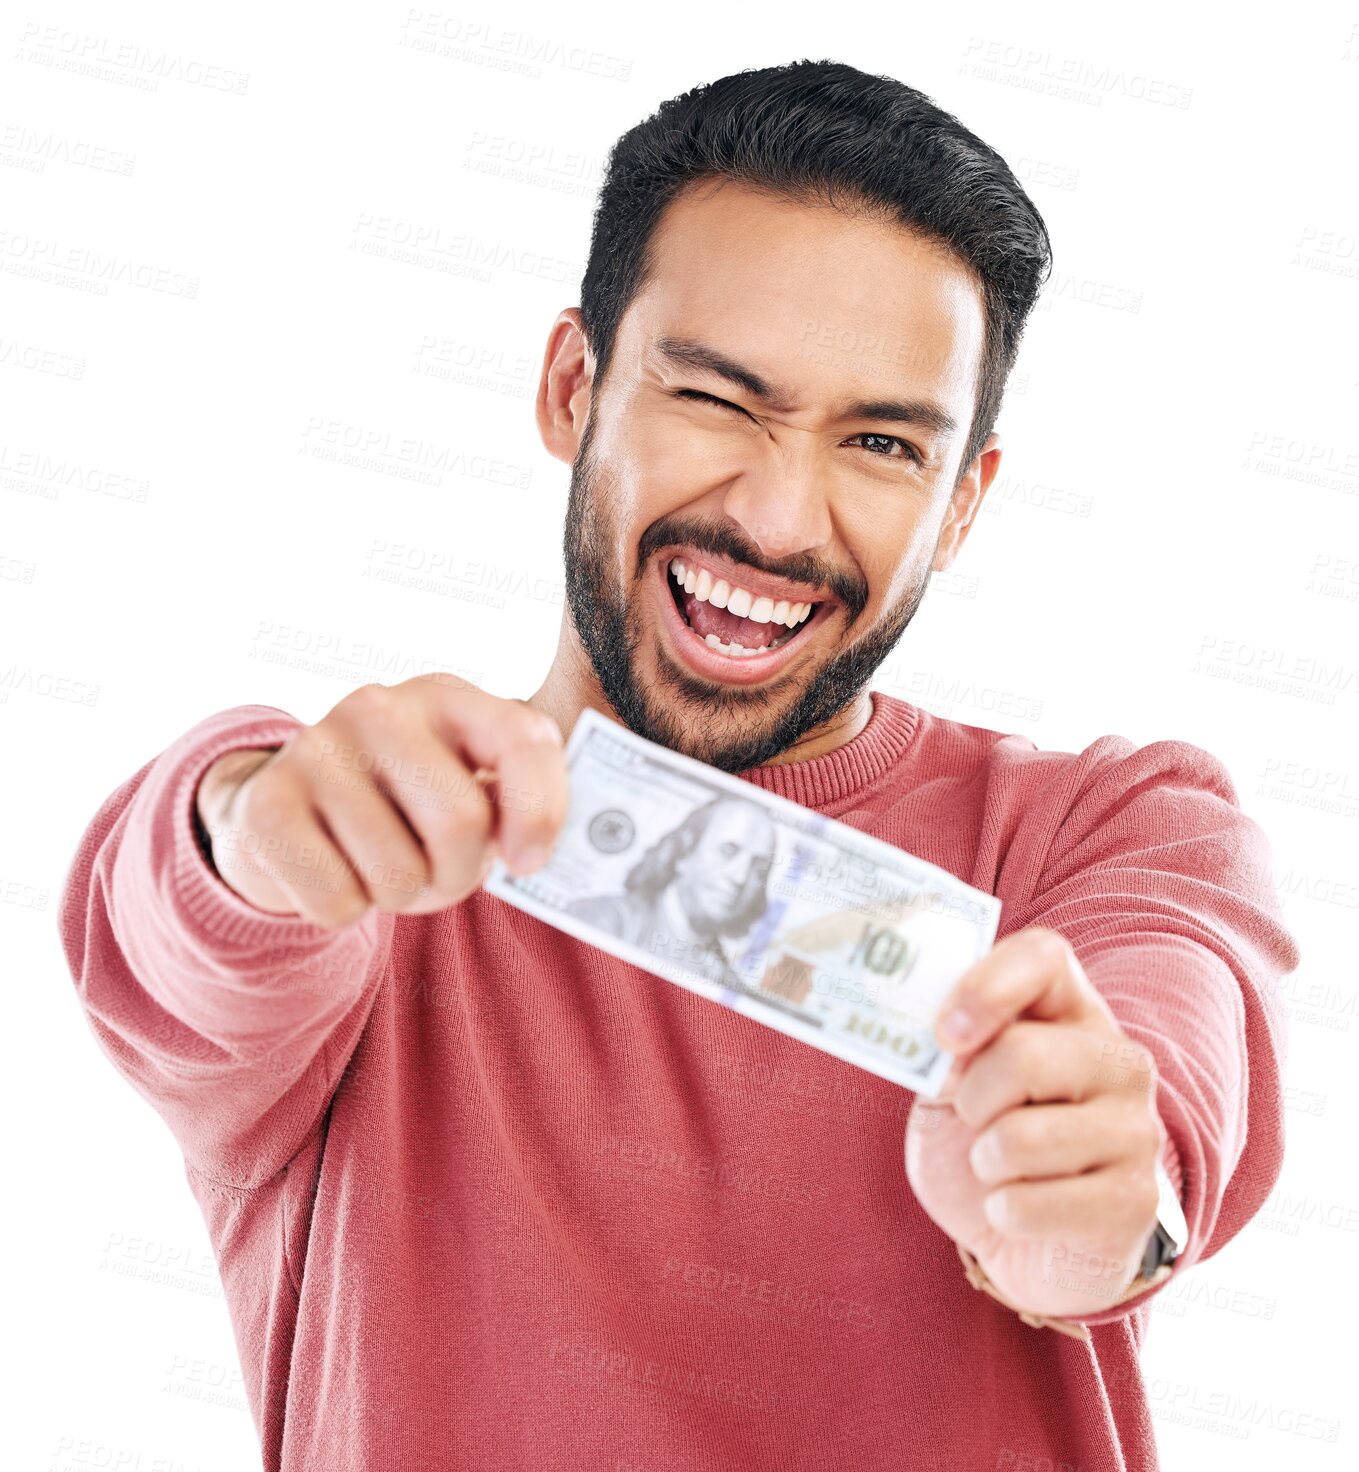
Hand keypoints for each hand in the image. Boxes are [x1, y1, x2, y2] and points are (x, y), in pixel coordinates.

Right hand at [194, 675, 567, 926]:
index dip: (541, 812)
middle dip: (461, 873)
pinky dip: (347, 910)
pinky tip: (335, 870)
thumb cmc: (404, 809)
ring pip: (397, 874)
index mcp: (448, 697)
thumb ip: (518, 808)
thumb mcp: (466, 789)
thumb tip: (538, 856)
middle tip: (442, 872)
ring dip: (402, 896)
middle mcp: (379, 708)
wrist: (286, 810)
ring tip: (384, 866)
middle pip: (460, 821)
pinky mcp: (266, 804)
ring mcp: (315, 749)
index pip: (523, 739)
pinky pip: (338, 901)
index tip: (528, 862)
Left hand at [904, 927, 1166, 1319]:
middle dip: (970, 1099)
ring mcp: (1137, 1131)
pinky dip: (1002, 1213)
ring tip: (1000, 1168)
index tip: (943, 1035)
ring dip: (984, 1163)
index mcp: (1071, 1011)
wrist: (1021, 1243)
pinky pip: (1030, 1205)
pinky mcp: (1136, 1204)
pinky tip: (1021, 1210)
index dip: (985, 986)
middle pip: (1023, 1055)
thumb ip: (944, 1050)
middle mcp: (1120, 1061)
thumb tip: (943, 1041)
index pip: (1043, 956)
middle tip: (972, 1119)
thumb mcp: (948, 1085)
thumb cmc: (980, 1143)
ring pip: (1021, 1139)